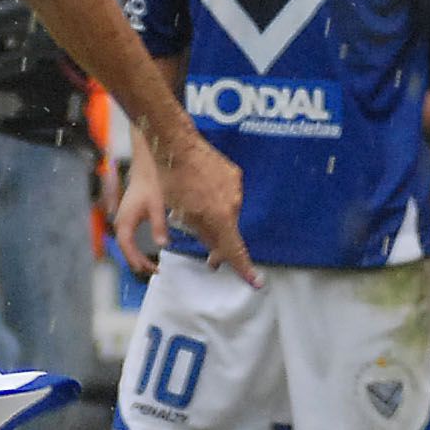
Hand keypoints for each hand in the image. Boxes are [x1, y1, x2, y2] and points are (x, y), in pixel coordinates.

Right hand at [113, 166, 166, 277]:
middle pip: (125, 248)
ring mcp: (122, 222)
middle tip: (154, 270)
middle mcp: (120, 223)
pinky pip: (127, 239)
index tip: (146, 269)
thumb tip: (162, 245)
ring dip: (136, 256)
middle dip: (137, 261)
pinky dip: (134, 249)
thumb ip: (159, 226)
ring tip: (150, 266)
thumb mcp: (157, 207)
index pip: (127, 245)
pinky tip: (143, 254)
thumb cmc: (149, 187)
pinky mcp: (126, 220)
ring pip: (125, 245)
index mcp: (125, 221)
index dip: (135, 258)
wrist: (144, 173)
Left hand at [158, 133, 261, 286]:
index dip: (244, 268)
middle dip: (218, 243)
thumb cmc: (172, 182)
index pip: (234, 249)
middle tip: (210, 258)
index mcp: (220, 217)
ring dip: (215, 217)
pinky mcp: (234, 174)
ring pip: (227, 212)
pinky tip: (200, 192)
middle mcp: (233, 204)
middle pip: (228, 231)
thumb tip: (215, 248)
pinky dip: (216, 198)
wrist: (177, 147)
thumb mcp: (181, 215)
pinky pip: (228, 194)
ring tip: (192, 208)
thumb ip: (202, 234)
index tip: (257, 282)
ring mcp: (235, 188)